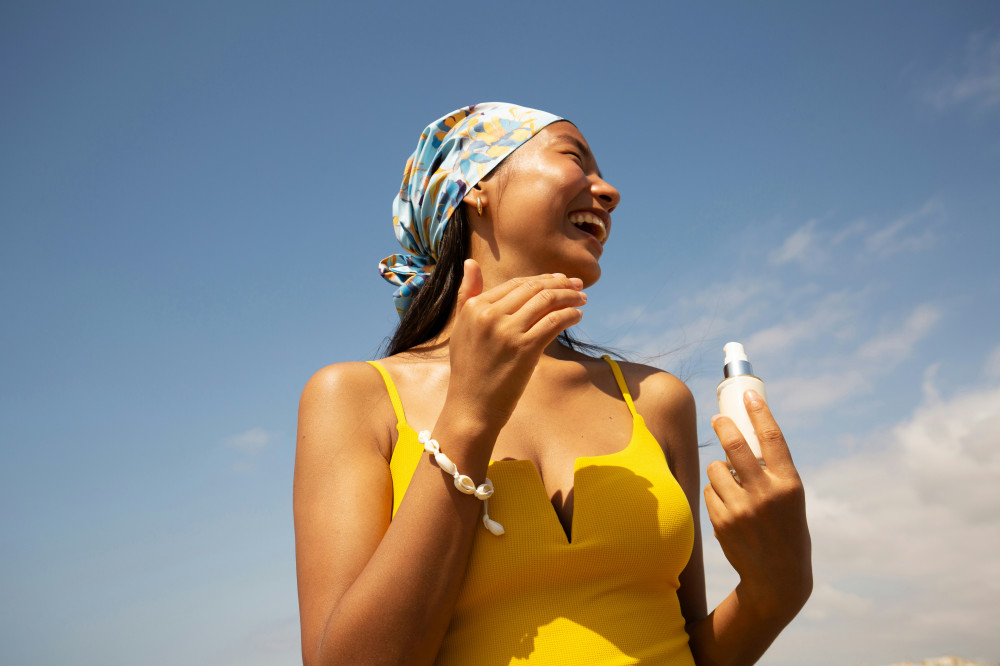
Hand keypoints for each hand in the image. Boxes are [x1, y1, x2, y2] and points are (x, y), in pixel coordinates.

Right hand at [444, 259, 585, 432]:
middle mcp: (489, 315)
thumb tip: (470, 262)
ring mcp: (507, 332)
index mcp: (474, 307)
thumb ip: (467, 295)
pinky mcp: (524, 349)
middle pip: (533, 288)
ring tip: (581, 299)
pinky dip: (570, 315)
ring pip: (546, 301)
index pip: (515, 283)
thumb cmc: (469, 370)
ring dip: (569, 297)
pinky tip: (577, 315)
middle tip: (576, 285)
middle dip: (559, 283)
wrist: (472, 407)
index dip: (540, 279)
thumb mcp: (462, 328)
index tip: (558, 279)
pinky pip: (554, 322)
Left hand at [704, 390, 812, 622]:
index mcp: (789, 484)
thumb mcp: (789, 499)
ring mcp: (742, 508)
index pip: (772, 439)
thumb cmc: (785, 530)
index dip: (759, 413)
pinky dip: (714, 492)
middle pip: (735, 445)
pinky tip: (727, 507)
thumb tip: (741, 439)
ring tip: (731, 484)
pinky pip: (708, 491)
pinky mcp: (722, 521)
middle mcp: (766, 494)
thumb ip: (771, 472)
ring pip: (715, 469)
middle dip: (723, 426)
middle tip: (717, 419)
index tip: (748, 395)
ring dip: (718, 470)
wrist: (778, 579)